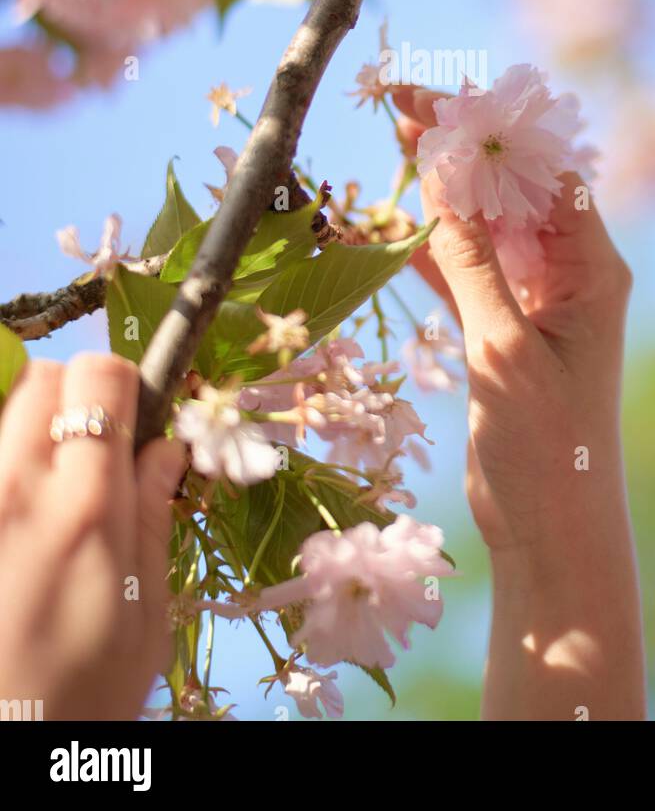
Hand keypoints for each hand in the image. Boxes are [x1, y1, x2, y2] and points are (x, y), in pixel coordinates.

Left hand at [0, 352, 185, 719]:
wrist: (8, 751)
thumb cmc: (84, 696)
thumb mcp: (146, 616)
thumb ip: (154, 518)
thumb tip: (166, 446)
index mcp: (88, 510)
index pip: (100, 378)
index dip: (123, 386)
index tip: (132, 419)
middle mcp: (18, 491)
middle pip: (41, 377)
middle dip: (71, 398)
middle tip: (87, 449)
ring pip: (3, 409)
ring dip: (27, 428)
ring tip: (45, 485)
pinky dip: (3, 462)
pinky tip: (17, 511)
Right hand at [393, 84, 644, 719]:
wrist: (552, 535)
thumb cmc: (549, 447)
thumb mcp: (504, 349)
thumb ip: (472, 264)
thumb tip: (441, 179)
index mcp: (593, 267)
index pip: (544, 171)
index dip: (493, 129)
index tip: (434, 100)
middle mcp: (568, 273)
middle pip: (511, 188)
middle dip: (460, 149)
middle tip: (398, 108)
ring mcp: (534, 300)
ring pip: (482, 226)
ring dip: (439, 192)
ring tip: (390, 145)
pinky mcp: (500, 329)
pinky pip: (462, 272)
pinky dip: (425, 249)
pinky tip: (385, 223)